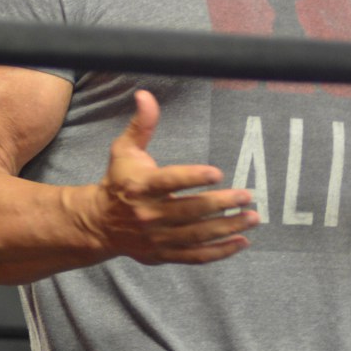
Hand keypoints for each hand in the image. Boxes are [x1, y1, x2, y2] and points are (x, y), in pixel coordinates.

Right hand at [91, 90, 258, 264]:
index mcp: (141, 187)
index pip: (170, 181)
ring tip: (252, 217)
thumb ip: (141, 124)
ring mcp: (158, 238)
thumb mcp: (125, 150)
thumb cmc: (118, 181)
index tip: (217, 172)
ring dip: (228, 227)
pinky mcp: (164, 254)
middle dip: (221, 203)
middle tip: (247, 195)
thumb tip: (145, 95)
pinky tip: (241, 241)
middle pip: (190, 210)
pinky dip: (220, 252)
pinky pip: (196, 256)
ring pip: (197, 235)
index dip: (193, 178)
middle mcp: (149, 214)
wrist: (99, 224)